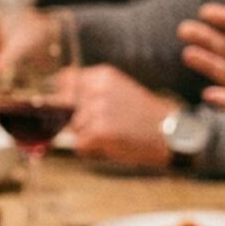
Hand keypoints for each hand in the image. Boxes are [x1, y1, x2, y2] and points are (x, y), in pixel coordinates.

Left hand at [57, 64, 175, 168]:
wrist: (170, 132)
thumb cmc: (143, 116)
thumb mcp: (118, 91)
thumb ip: (90, 91)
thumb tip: (54, 101)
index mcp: (101, 75)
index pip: (64, 79)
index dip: (65, 96)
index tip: (74, 107)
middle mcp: (97, 89)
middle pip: (65, 109)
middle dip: (77, 121)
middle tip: (104, 125)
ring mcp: (98, 110)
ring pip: (73, 129)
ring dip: (87, 136)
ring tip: (113, 134)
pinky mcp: (100, 131)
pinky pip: (80, 146)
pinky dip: (92, 150)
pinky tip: (112, 144)